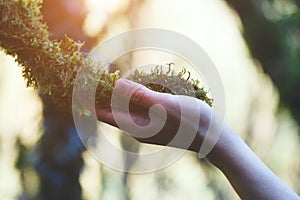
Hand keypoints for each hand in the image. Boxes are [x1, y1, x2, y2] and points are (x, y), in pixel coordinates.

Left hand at [96, 78, 211, 151]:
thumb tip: (116, 85)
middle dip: (116, 88)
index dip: (91, 99)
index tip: (83, 85)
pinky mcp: (157, 119)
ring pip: (131, 102)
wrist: (212, 135)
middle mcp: (138, 126)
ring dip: (134, 87)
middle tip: (126, 74)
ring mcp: (147, 123)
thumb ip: (139, 96)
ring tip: (146, 76)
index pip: (103, 113)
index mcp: (135, 125)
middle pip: (117, 105)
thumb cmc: (191, 121)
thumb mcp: (165, 105)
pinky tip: (155, 83)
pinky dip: (144, 91)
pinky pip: (143, 103)